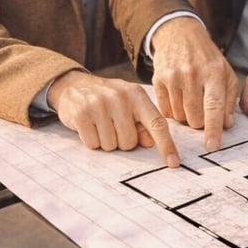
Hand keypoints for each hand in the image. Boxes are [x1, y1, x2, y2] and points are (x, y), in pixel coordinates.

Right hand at [48, 71, 178, 166]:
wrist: (74, 85)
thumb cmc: (108, 100)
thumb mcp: (129, 105)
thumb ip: (143, 123)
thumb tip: (150, 142)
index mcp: (137, 95)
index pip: (157, 123)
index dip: (166, 145)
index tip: (173, 162)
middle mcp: (120, 97)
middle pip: (130, 142)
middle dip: (122, 140)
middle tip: (113, 125)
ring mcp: (99, 104)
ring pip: (111, 145)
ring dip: (106, 141)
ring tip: (100, 124)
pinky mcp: (82, 113)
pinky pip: (93, 144)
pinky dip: (92, 140)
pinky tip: (89, 125)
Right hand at [150, 18, 237, 150]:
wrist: (180, 34)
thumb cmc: (207, 58)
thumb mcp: (225, 73)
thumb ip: (228, 100)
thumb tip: (226, 125)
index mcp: (214, 73)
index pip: (214, 106)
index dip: (213, 129)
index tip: (212, 146)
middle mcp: (193, 74)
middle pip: (195, 117)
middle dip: (200, 123)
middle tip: (202, 113)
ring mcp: (174, 76)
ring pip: (180, 116)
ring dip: (186, 117)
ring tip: (190, 102)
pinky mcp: (158, 79)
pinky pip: (165, 110)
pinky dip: (173, 111)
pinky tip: (178, 98)